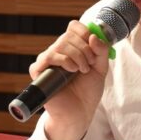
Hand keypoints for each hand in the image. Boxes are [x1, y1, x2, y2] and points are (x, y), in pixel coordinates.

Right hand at [30, 20, 110, 139]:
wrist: (79, 112)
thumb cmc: (87, 91)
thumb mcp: (101, 69)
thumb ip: (101, 51)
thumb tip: (94, 35)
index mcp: (72, 48)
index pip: (74, 27)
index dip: (85, 32)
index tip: (94, 48)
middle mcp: (58, 51)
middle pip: (69, 34)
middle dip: (85, 49)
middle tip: (89, 65)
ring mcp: (48, 60)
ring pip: (60, 44)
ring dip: (77, 56)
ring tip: (81, 71)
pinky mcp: (39, 71)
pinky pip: (48, 56)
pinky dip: (64, 61)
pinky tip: (71, 71)